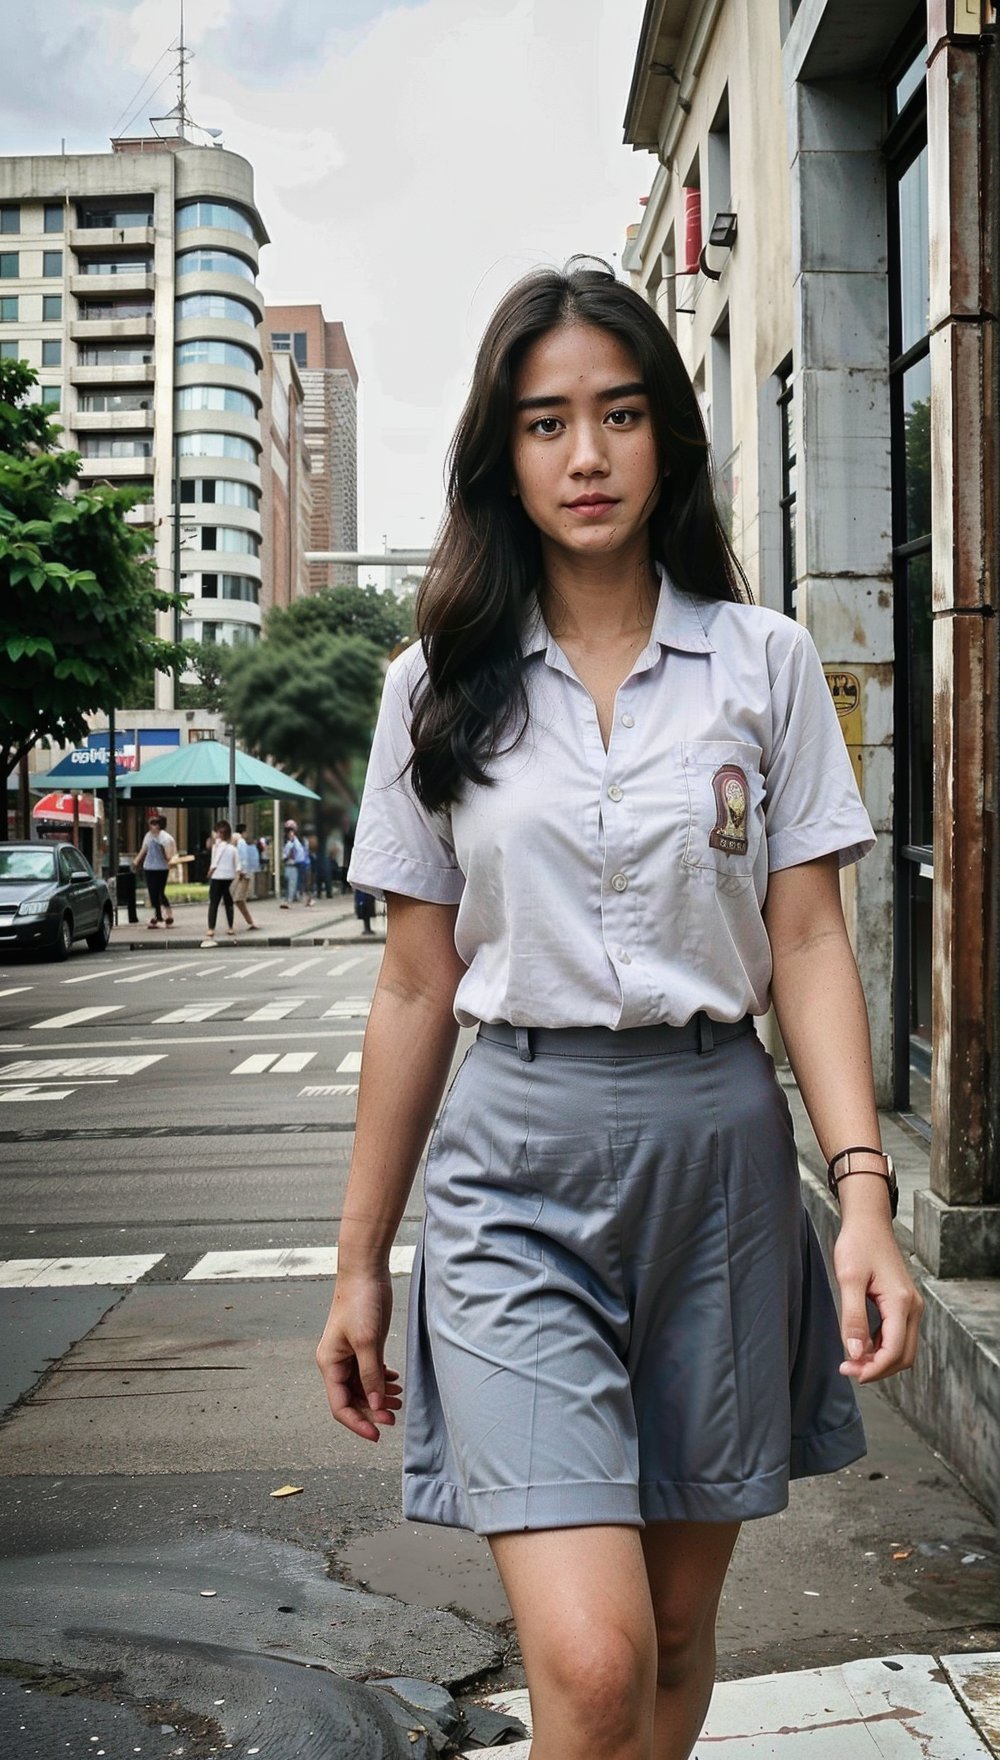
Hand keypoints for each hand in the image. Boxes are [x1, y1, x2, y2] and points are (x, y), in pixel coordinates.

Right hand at [316, 1271, 402, 1441]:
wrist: (365, 1272)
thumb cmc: (360, 1302)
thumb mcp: (368, 1341)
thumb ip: (371, 1374)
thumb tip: (375, 1404)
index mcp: (330, 1363)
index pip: (340, 1405)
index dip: (358, 1422)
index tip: (377, 1434)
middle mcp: (336, 1362)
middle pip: (352, 1399)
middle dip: (372, 1410)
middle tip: (394, 1417)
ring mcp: (349, 1354)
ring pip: (362, 1386)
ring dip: (379, 1396)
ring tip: (399, 1400)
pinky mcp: (362, 1345)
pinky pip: (369, 1372)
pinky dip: (381, 1380)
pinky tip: (395, 1382)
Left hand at [834, 1220, 923, 1382]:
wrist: (868, 1222)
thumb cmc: (858, 1244)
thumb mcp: (849, 1279)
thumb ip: (853, 1318)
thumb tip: (855, 1353)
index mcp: (901, 1303)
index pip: (894, 1351)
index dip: (873, 1369)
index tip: (848, 1371)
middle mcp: (912, 1307)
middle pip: (903, 1356)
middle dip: (877, 1369)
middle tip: (848, 1369)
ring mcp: (911, 1306)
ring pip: (903, 1349)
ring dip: (880, 1360)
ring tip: (852, 1360)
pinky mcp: (904, 1304)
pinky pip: (898, 1336)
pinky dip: (882, 1347)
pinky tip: (861, 1344)